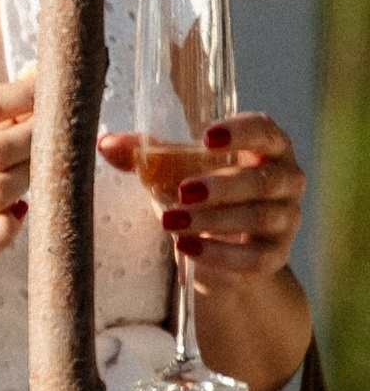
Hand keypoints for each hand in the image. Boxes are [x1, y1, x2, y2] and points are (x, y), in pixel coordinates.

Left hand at [100, 108, 303, 290]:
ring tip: (170, 221)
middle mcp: (286, 181)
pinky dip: (220, 256)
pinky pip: (254, 258)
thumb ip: (144, 154)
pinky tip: (187, 250)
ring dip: (213, 220)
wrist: (220, 248)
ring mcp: (285, 220)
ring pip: (258, 218)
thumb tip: (105, 143)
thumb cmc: (202, 192)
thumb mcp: (175, 170)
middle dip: (221, 186)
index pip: (266, 131)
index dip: (241, 131)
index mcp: (266, 148)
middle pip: (263, 180)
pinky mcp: (274, 257)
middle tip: (182, 191)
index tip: (205, 137)